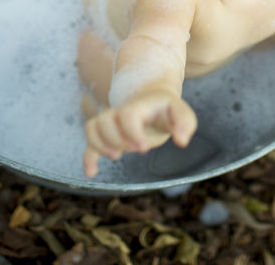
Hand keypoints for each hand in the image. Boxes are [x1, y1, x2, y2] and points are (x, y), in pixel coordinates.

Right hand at [82, 90, 197, 177]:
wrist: (153, 101)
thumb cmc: (167, 110)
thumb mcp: (181, 112)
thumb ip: (185, 124)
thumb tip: (182, 141)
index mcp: (139, 106)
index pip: (127, 114)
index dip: (131, 131)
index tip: (144, 148)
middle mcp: (120, 112)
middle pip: (105, 121)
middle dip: (116, 139)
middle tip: (137, 149)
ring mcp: (112, 122)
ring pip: (92, 127)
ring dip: (100, 145)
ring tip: (117, 156)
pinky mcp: (107, 135)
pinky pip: (90, 142)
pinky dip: (88, 157)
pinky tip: (92, 173)